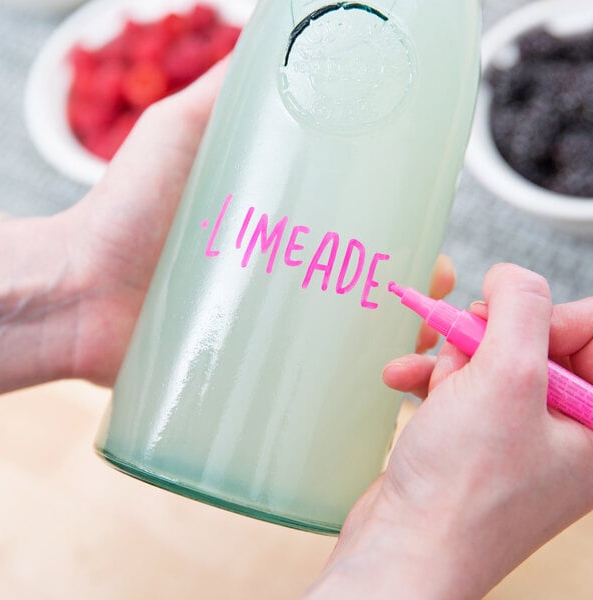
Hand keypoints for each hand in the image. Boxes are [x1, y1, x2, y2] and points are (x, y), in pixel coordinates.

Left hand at [0, 55, 456, 393]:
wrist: (78, 292)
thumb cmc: (123, 210)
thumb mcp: (180, 130)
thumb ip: (223, 89)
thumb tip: (271, 33)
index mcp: (280, 213)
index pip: (356, 215)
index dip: (398, 222)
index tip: (425, 230)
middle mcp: (284, 262)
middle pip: (364, 270)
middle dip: (409, 279)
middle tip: (429, 286)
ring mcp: (271, 312)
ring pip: (349, 320)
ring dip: (392, 326)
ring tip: (414, 331)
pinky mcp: (254, 355)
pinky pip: (312, 365)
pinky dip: (349, 368)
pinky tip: (375, 369)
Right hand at [306, 264, 592, 598]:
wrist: (404, 546)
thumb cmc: (462, 486)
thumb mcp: (504, 378)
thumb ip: (520, 308)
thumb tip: (512, 277)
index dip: (546, 317)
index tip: (503, 324)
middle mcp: (565, 430)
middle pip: (535, 340)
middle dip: (486, 339)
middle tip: (462, 351)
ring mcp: (518, 435)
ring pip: (490, 359)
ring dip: (451, 359)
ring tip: (430, 380)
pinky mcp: (476, 438)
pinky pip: (462, 385)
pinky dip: (432, 378)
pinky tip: (404, 379)